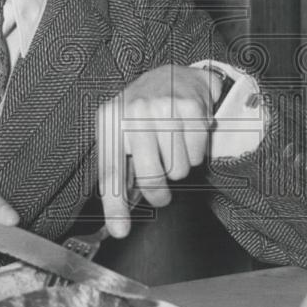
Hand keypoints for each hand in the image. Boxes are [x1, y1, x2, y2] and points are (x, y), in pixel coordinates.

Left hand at [96, 65, 215, 237]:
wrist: (176, 75)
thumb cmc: (145, 112)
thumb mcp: (122, 131)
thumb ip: (120, 169)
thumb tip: (118, 218)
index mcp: (110, 120)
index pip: (110, 170)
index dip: (115, 205)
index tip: (120, 231)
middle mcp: (133, 111)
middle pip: (150, 176)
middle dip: (158, 192)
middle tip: (161, 191)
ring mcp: (162, 107)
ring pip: (178, 170)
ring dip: (179, 166)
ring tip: (173, 144)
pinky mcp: (190, 107)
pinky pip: (197, 155)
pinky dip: (196, 152)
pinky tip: (188, 134)